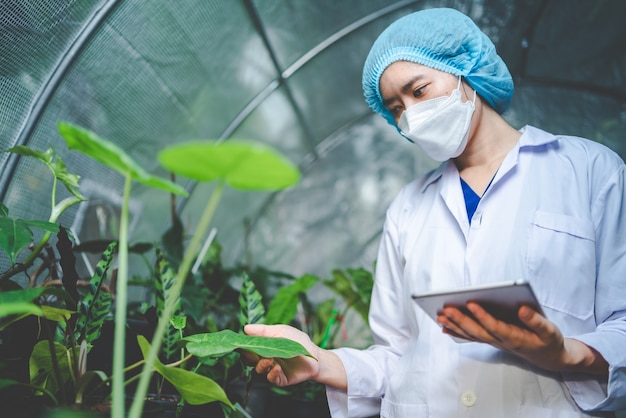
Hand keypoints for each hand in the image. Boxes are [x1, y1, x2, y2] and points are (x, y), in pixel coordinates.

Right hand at [243, 324, 321, 386]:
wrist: (315, 356)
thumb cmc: (298, 341)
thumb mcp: (281, 331)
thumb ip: (263, 331)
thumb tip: (246, 328)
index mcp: (263, 346)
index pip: (248, 348)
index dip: (243, 346)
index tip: (240, 343)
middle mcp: (265, 358)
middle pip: (249, 360)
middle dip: (248, 356)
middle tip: (252, 352)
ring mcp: (271, 369)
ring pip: (258, 369)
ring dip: (261, 364)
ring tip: (269, 359)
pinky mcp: (279, 379)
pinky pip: (270, 378)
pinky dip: (272, 373)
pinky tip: (277, 367)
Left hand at [436, 304, 607, 375]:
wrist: (548, 357)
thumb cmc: (549, 341)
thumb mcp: (550, 331)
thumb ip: (536, 320)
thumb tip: (522, 308)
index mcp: (515, 338)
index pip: (495, 326)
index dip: (483, 316)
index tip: (471, 303)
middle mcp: (501, 341)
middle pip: (478, 331)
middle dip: (461, 320)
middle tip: (446, 309)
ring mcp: (494, 342)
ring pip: (471, 334)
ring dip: (455, 326)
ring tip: (440, 316)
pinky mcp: (491, 340)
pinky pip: (471, 337)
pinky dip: (457, 332)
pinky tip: (444, 326)